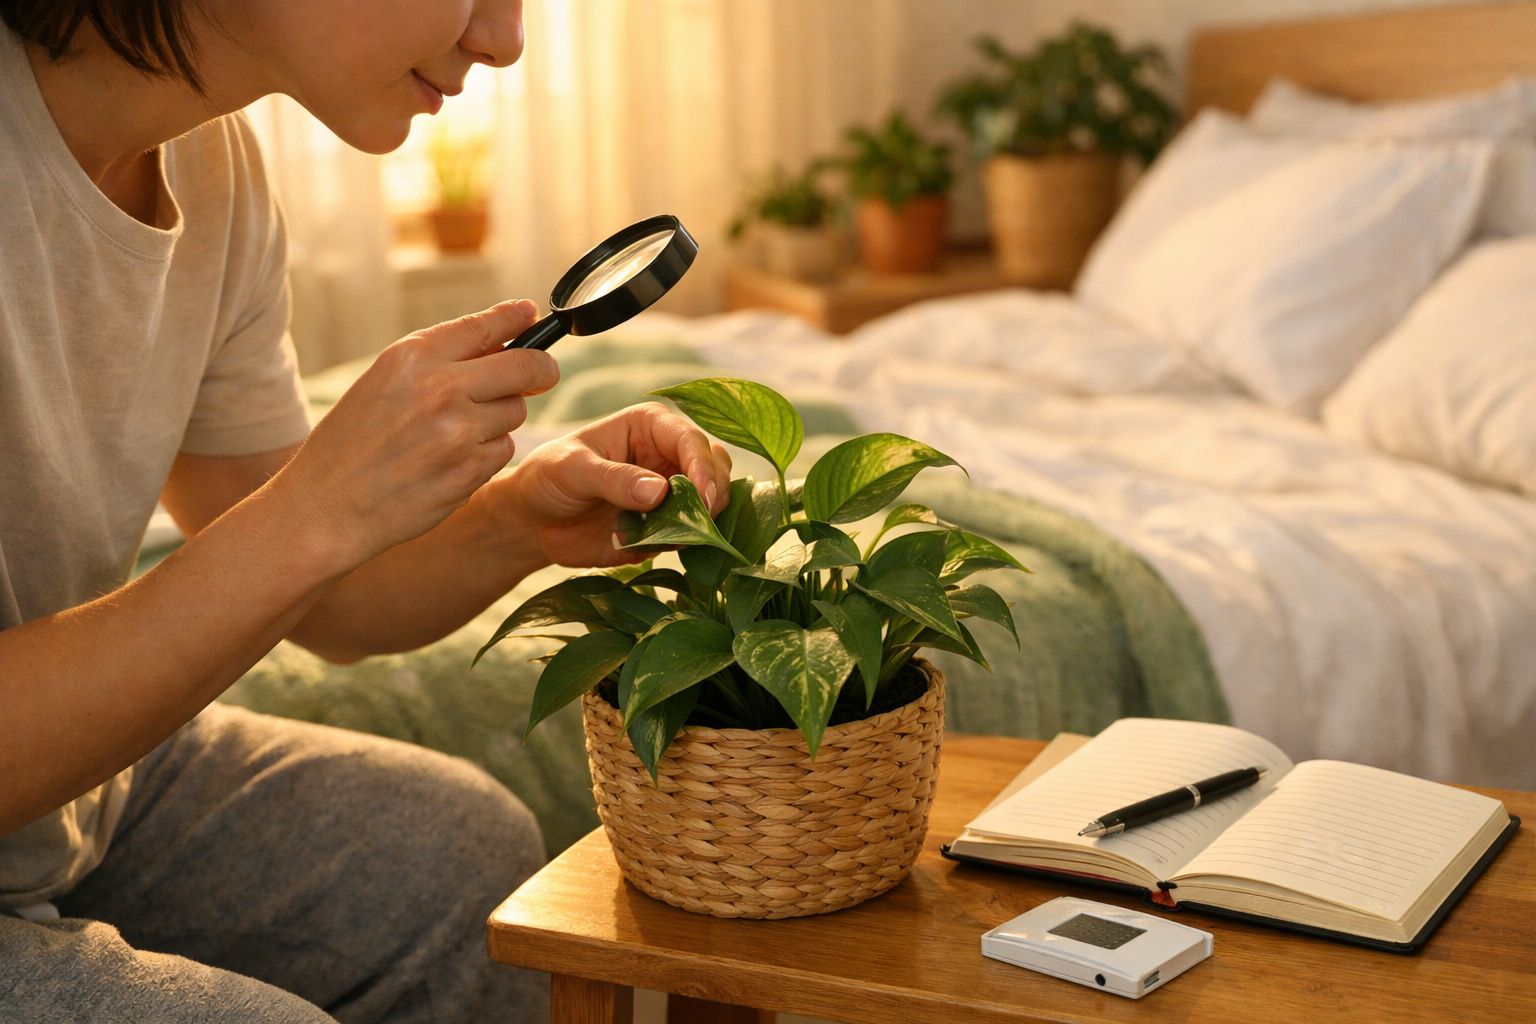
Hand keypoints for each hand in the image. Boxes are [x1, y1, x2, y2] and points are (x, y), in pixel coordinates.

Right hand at [274, 300, 558, 567]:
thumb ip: (440, 360)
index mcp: (412, 356)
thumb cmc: (353, 442)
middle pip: (525, 367)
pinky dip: (487, 454)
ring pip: (516, 411)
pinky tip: (450, 462)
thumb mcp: (384, 381)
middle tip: (542, 375)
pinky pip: (503, 449)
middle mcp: (439, 388)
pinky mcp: (469, 470)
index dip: (516, 318)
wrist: (326, 505)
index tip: (531, 315)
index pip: (485, 326)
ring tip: (456, 432)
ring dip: (499, 418)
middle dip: (540, 369)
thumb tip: (507, 339)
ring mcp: (458, 431)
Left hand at [494, 402, 732, 568]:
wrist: (533, 521)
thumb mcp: (572, 470)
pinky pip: (694, 533)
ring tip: (679, 535)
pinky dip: (691, 542)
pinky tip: (668, 547)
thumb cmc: (548, 478)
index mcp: (649, 426)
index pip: (692, 440)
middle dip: (715, 493)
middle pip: (716, 467)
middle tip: (699, 520)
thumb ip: (614, 478)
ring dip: (706, 520)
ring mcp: (672, 491)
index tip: (702, 498)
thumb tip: (659, 491)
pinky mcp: (668, 524)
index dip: (703, 467)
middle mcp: (668, 455)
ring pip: (714, 500)